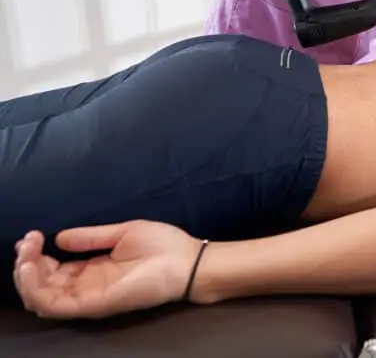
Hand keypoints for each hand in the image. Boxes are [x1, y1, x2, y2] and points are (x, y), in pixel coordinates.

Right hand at [13, 221, 201, 319]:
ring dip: (25, 275)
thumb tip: (58, 238)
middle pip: (41, 285)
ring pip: (40, 297)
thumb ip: (90, 238)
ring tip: (26, 251)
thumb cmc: (163, 245)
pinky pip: (54, 304)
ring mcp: (89, 297)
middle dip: (26, 263)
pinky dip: (35, 287)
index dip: (36, 255)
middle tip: (27, 240)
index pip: (52, 270)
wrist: (188, 260)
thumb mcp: (121, 233)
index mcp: (92, 270)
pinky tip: (32, 264)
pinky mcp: (94, 304)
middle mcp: (86, 287)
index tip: (33, 234)